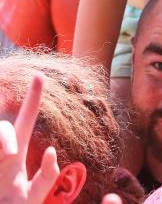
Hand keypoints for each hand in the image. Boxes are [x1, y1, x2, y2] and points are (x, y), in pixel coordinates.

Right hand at [0, 75, 60, 202]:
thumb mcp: (35, 196)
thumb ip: (47, 177)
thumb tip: (51, 150)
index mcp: (17, 156)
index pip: (26, 121)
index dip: (33, 98)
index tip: (39, 75)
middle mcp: (1, 153)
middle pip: (3, 127)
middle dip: (6, 131)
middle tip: (12, 152)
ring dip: (1, 141)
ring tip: (4, 158)